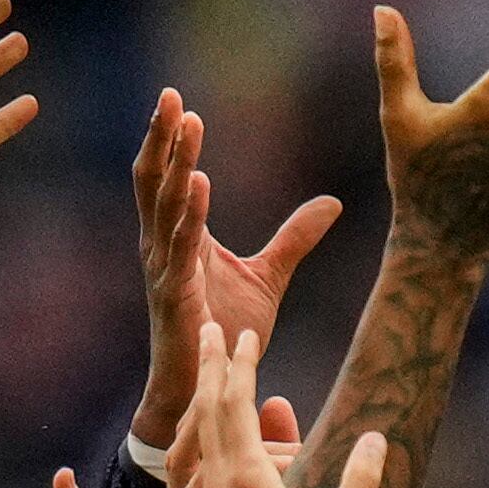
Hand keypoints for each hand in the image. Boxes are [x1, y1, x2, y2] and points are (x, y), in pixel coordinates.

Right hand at [132, 87, 343, 446]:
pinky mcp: (175, 296)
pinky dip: (188, 212)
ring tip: (188, 124)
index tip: (178, 100)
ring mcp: (165, 270)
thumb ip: (294, 239)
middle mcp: (163, 247)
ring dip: (176, 163)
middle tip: (170, 96)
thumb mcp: (268, 276)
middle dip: (162, 138)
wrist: (207, 391)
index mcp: (179, 237)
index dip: (172, 141)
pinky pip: (179, 246)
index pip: (169, 177)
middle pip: (156, 181)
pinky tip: (197, 182)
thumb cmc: (227, 334)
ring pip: (165, 206)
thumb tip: (332, 203)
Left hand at [185, 321, 388, 487]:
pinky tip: (213, 439)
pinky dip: (204, 436)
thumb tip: (375, 434)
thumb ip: (359, 480)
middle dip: (212, 367)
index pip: (236, 406)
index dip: (242, 365)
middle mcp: (218, 487)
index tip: (246, 332)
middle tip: (210, 329)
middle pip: (208, 412)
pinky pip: (199, 465)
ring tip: (211, 374)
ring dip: (204, 399)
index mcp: (245, 480)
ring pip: (199, 439)